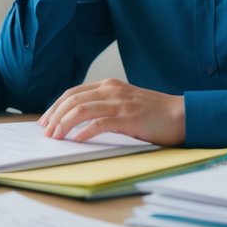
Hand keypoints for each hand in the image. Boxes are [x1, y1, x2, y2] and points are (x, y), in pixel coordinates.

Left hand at [37, 78, 184, 145]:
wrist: (182, 115)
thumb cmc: (154, 113)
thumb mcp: (125, 103)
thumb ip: (105, 106)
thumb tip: (78, 122)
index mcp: (109, 86)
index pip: (73, 93)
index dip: (55, 107)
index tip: (45, 121)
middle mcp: (112, 91)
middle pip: (72, 100)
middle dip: (54, 116)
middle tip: (46, 132)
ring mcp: (120, 103)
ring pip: (81, 110)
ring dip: (64, 124)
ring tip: (55, 137)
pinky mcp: (128, 118)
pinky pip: (99, 124)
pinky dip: (84, 132)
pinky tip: (76, 141)